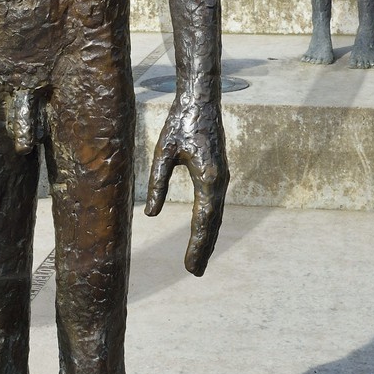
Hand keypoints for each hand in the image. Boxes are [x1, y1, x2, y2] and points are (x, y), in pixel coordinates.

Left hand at [144, 93, 228, 275]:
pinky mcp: (218, 173)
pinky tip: (203, 232)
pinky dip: (210, 222)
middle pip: (213, 223)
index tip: (190, 267)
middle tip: (196, 272)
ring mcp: (221, 177)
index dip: (197, 246)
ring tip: (199, 260)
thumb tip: (151, 214)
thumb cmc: (179, 122)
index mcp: (207, 178)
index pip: (203, 220)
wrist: (201, 100)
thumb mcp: (163, 151)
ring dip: (208, 237)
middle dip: (204, 248)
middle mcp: (219, 181)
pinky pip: (215, 204)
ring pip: (216, 215)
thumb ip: (157, 182)